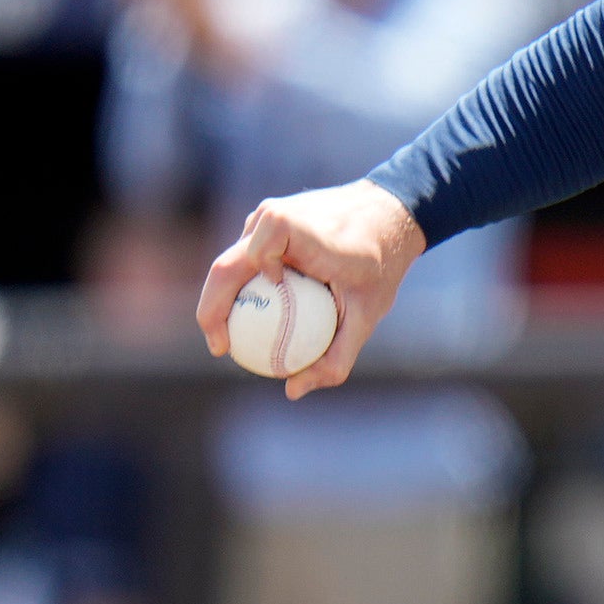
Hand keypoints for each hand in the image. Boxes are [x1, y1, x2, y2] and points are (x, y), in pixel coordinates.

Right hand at [194, 180, 427, 396]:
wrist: (391, 213)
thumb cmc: (382, 263)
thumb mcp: (367, 314)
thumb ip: (336, 355)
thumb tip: (292, 390)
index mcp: (294, 228)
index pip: (254, 257)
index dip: (235, 295)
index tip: (245, 329)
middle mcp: (271, 216)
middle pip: (226, 267)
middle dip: (212, 312)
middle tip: (220, 349)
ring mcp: (264, 216)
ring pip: (232, 263)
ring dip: (225, 299)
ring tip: (229, 339)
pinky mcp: (266, 220)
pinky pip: (247, 258)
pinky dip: (245, 287)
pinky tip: (253, 318)